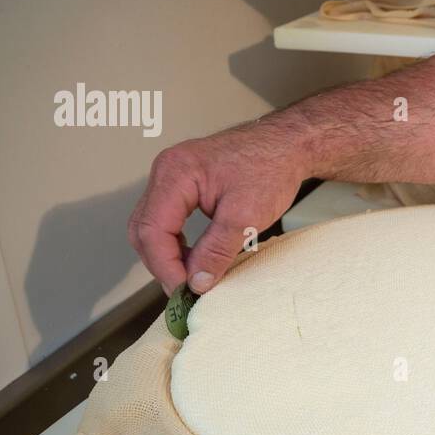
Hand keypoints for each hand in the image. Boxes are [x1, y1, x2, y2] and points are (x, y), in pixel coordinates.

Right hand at [128, 119, 310, 294]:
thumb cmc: (272, 166)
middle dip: (162, 264)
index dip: (165, 266)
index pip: (152, 230)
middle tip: (185, 290)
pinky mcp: (183, 184)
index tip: (184, 290)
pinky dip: (175, 243)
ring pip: (151, 226)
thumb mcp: (247, 215)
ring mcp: (172, 177)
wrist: (289, 144)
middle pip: (144, 229)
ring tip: (191, 278)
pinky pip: (166, 219)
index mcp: (176, 173)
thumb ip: (217, 250)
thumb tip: (196, 282)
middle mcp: (167, 171)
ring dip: (167, 255)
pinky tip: (193, 258)